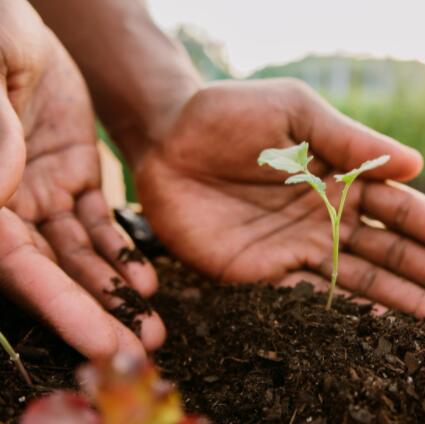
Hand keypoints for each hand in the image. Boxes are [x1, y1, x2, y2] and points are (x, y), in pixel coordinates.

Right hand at [0, 0, 163, 357]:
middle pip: (50, 272)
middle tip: (136, 349)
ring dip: (115, 292)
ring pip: (79, 254)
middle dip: (93, 313)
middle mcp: (4, 204)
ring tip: (152, 324)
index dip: (55, 305)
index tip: (96, 341)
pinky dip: (122, 250)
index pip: (15, 264)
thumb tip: (0, 190)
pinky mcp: (73, 176)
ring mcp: (39, 193)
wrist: (16, 22)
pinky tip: (147, 279)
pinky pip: (99, 222)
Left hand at [131, 79, 424, 328]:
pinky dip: (360, 318)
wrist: (164, 141)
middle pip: (402, 254)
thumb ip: (351, 140)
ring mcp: (304, 250)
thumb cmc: (230, 114)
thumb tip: (419, 167)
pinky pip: (320, 300)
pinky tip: (399, 335)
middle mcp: (334, 218)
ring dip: (421, 306)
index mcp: (346, 176)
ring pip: (373, 282)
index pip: (407, 211)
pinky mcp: (269, 275)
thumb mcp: (296, 110)